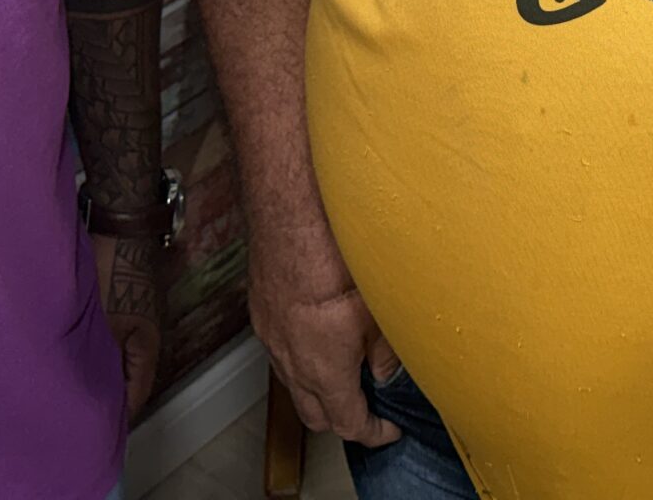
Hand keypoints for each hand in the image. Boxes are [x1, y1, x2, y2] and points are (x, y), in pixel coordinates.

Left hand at [91, 231, 167, 418]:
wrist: (121, 225)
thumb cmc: (113, 273)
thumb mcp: (102, 323)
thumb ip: (99, 359)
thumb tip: (87, 393)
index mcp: (148, 346)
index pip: (137, 395)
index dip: (119, 416)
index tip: (96, 433)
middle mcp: (146, 337)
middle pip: (129, 379)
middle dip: (108, 397)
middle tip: (79, 415)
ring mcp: (136, 319)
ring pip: (118, 358)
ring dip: (100, 372)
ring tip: (73, 388)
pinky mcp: (123, 304)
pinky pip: (111, 340)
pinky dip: (97, 351)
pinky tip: (75, 352)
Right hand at [249, 249, 401, 448]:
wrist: (289, 219)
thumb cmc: (332, 257)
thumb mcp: (378, 309)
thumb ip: (386, 351)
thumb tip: (386, 372)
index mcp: (324, 371)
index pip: (349, 424)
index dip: (374, 433)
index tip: (389, 429)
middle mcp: (292, 363)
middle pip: (315, 416)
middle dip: (343, 420)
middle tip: (370, 408)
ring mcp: (272, 339)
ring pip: (295, 384)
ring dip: (319, 388)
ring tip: (347, 369)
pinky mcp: (263, 315)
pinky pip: (282, 353)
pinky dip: (302, 358)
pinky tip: (320, 335)